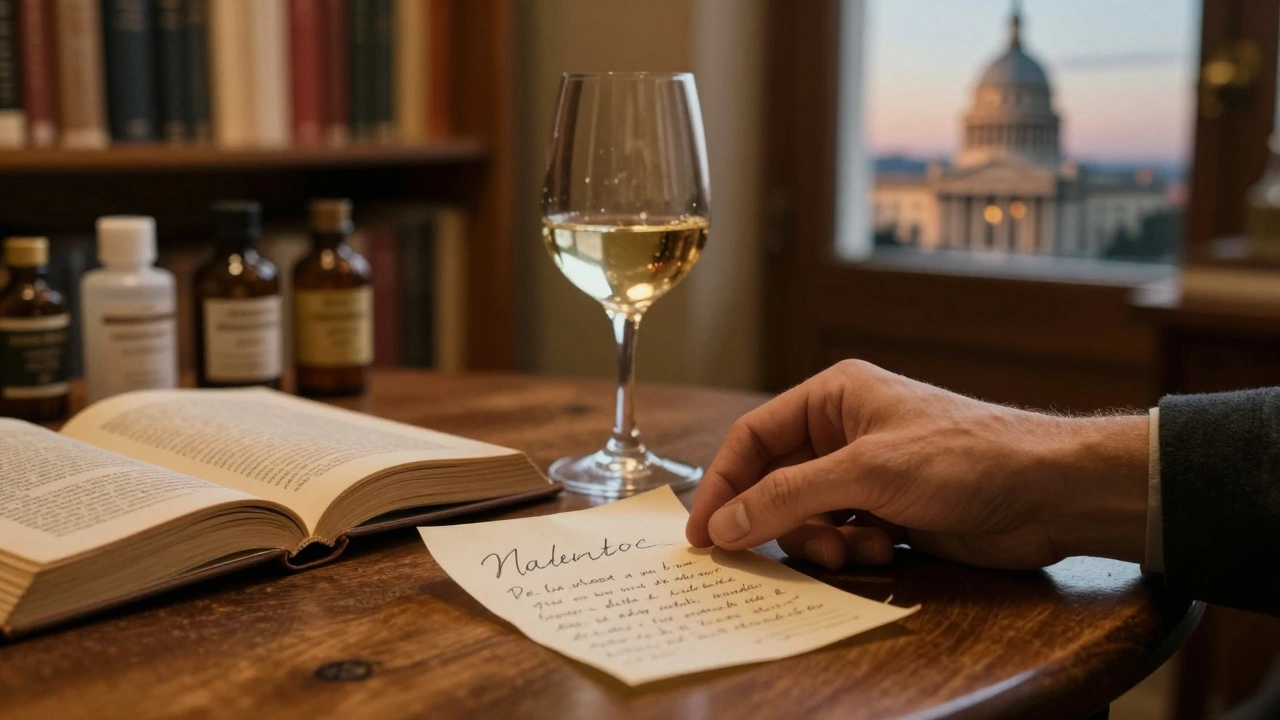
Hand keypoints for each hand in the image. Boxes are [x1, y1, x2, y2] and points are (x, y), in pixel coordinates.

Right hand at [685, 360, 1148, 569]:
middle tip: (780, 552)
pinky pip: (840, 537)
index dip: (722, 483)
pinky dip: (850, 552)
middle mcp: (844, 432)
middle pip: (775, 483)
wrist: (1047, 492)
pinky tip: (883, 551)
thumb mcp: (865, 473)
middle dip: (781, 521)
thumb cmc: (962, 456)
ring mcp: (866, 474)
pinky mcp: (889, 512)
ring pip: (805, 517)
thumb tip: (722, 523)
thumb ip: (787, 497)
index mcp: (833, 397)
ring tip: (854, 550)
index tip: (702, 532)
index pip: (753, 437)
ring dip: (820, 542)